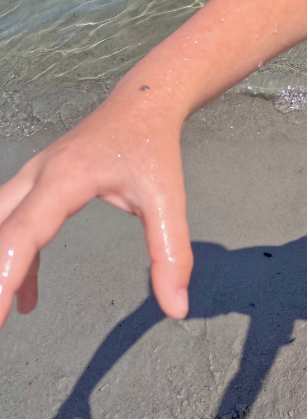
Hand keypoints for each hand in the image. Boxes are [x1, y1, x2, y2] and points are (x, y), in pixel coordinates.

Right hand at [0, 97, 191, 329]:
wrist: (144, 102)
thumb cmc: (154, 148)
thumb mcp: (168, 199)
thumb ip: (171, 252)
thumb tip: (177, 307)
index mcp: (65, 178)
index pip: (23, 235)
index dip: (2, 279)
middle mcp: (37, 176)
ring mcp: (32, 177)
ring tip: (2, 316)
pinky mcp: (36, 183)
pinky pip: (12, 225)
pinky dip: (15, 260)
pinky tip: (28, 298)